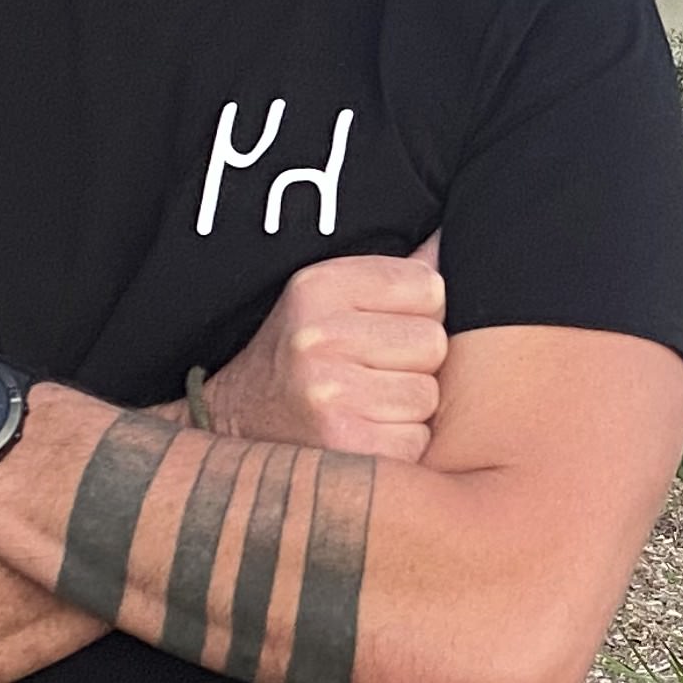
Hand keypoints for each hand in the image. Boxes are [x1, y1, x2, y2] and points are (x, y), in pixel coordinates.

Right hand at [199, 235, 445, 461]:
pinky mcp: (343, 443)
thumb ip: (395, 272)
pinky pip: (415, 441)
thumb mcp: (328, 299)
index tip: (382, 330)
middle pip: (433, 342)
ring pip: (428, 396)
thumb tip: (452, 237)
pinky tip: (362, 434)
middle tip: (372, 373)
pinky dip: (398, 445)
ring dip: (407, 408)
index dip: (419, 313)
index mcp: (318, 286)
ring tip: (365, 405)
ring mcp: (328, 392)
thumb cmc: (296, 358)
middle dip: (415, 362)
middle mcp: (318, 335)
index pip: (429, 286)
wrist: (230, 425)